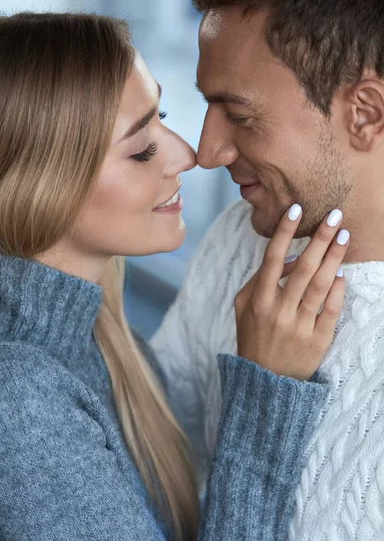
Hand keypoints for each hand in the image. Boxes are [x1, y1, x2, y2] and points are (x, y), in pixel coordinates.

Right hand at [235, 205, 349, 380]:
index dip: (284, 231)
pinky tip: (341, 272)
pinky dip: (338, 289)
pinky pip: (331, 309)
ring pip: (321, 285)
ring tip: (346, 236)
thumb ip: (260, 278)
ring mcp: (299, 326)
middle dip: (321, 238)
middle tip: (336, 216)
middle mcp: (278, 310)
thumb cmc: (253, 335)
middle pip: (304, 267)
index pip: (272, 257)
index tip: (297, 208)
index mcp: (258, 299)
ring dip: (335, 257)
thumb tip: (291, 256)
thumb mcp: (244, 306)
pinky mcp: (317, 340)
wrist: (264, 381)